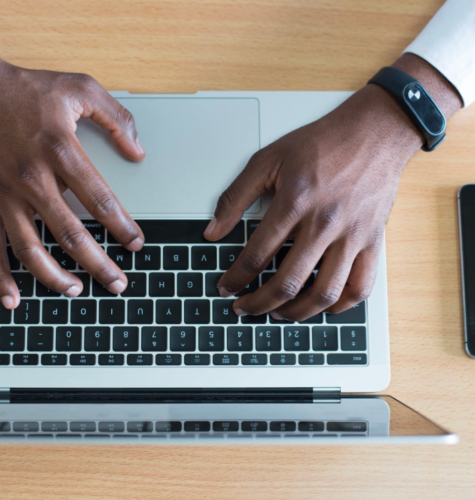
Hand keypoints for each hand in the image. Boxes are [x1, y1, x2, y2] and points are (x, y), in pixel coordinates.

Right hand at [0, 21, 145, 308]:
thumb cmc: (26, 89)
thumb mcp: (80, 87)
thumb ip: (116, 118)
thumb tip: (138, 151)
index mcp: (60, 151)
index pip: (100, 201)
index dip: (122, 227)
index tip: (136, 243)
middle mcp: (32, 178)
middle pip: (70, 234)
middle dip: (99, 264)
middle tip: (118, 284)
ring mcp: (5, 194)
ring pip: (31, 248)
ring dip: (54, 277)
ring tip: (77, 291)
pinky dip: (0, 276)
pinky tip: (13, 298)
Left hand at [204, 55, 460, 320]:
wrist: (374, 132)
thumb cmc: (321, 144)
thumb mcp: (268, 159)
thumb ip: (235, 197)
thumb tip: (212, 231)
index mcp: (294, 202)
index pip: (256, 255)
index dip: (235, 278)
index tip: (226, 286)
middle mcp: (325, 223)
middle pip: (287, 282)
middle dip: (258, 303)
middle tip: (243, 308)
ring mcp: (352, 236)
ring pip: (324, 293)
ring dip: (296, 313)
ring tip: (278, 313)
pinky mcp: (373, 242)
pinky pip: (360, 287)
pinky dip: (340, 306)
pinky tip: (321, 306)